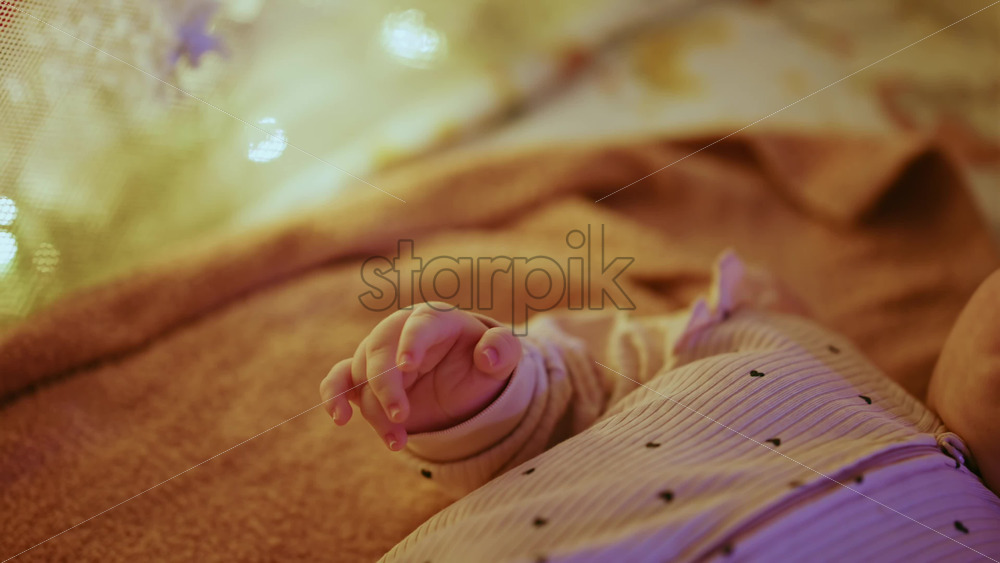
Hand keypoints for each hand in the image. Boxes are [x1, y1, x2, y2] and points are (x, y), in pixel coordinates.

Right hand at [319, 303, 521, 450]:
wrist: (462, 384)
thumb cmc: (481, 364)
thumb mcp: (502, 358)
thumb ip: (503, 349)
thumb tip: (487, 355)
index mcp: (435, 318)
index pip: (419, 324)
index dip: (411, 342)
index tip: (407, 366)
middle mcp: (401, 330)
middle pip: (381, 350)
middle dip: (387, 386)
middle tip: (403, 418)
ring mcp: (379, 354)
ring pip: (361, 374)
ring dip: (372, 409)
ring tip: (396, 440)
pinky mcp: (364, 378)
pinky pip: (339, 380)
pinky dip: (334, 396)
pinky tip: (339, 418)